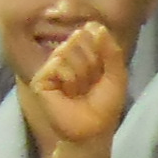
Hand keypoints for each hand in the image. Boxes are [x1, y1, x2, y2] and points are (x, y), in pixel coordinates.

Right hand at [22, 20, 129, 157]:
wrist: (92, 131)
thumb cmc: (105, 105)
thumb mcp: (116, 74)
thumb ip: (111, 50)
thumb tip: (96, 26)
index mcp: (84, 52)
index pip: (92, 31)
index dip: (101, 50)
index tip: (103, 71)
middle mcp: (66, 55)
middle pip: (79, 37)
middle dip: (91, 62)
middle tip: (90, 83)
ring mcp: (52, 66)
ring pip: (67, 49)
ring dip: (81, 72)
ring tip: (79, 90)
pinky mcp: (41, 78)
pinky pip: (57, 63)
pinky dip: (69, 78)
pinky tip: (68, 92)